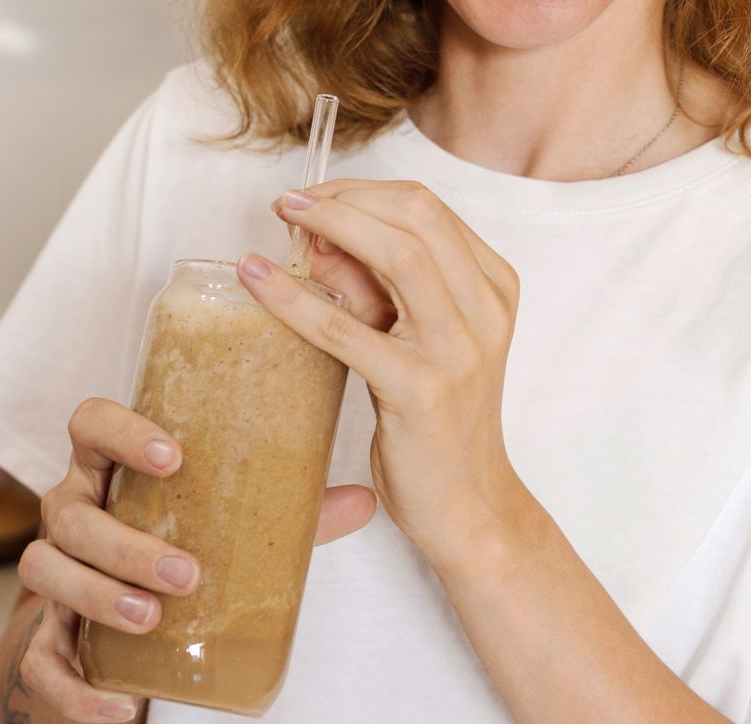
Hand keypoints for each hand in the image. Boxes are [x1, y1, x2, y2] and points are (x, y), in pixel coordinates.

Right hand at [16, 397, 377, 723]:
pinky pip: (42, 665)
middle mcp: (69, 517)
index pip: (90, 425)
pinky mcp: (45, 644)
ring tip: (153, 619)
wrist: (109, 642)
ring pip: (46, 572)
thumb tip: (365, 500)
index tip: (174, 455)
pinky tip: (122, 705)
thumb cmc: (173, 556)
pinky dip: (77, 689)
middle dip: (127, 543)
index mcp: (109, 476)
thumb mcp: (227, 533)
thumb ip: (288, 517)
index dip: (122, 431)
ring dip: (99, 596)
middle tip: (189, 573)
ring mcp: (51, 580)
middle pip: (71, 514)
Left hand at [239, 180, 529, 566]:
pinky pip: (347, 329)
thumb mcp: (413, 341)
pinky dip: (295, 298)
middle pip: (416, 214)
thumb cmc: (437, 424)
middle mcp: (485, 311)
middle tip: (290, 204)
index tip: (313, 197)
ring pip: (397, 254)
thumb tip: (318, 239)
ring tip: (281, 225)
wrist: (467, 505)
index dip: (362, 190)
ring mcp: (458, 350)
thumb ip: (378, 290)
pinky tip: (257, 281)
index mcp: (493, 288)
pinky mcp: (420, 391)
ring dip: (329, 225)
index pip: (428, 208)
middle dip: (345, 197)